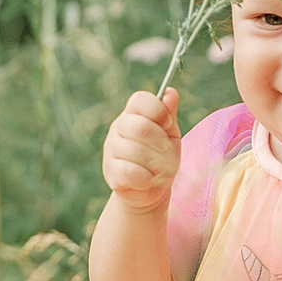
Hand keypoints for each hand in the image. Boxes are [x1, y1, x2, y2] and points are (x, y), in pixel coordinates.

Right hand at [102, 88, 181, 214]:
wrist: (149, 188)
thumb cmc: (161, 156)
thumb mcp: (169, 133)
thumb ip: (169, 113)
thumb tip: (171, 92)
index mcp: (133, 113)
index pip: (140, 100)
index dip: (158, 110)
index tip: (168, 123)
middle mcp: (118, 127)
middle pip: (141, 127)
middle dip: (161, 144)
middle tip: (167, 154)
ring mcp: (111, 149)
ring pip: (137, 151)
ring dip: (157, 164)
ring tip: (161, 170)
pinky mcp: (110, 171)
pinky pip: (131, 172)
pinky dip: (147, 178)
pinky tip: (149, 180)